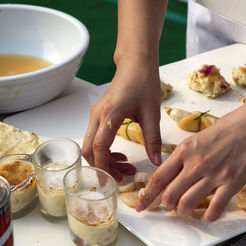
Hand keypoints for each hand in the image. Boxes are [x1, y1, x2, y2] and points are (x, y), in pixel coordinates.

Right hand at [82, 61, 162, 178]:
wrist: (136, 63)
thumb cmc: (144, 83)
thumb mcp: (152, 113)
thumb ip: (153, 139)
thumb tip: (157, 162)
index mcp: (110, 114)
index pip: (99, 147)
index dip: (104, 167)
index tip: (114, 181)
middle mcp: (97, 115)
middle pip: (89, 149)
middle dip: (102, 167)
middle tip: (122, 177)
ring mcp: (95, 114)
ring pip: (90, 145)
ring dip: (104, 160)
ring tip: (125, 167)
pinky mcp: (99, 114)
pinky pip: (95, 138)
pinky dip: (104, 150)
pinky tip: (120, 154)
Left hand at [136, 103, 245, 220]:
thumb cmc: (229, 126)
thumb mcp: (198, 137)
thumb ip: (186, 155)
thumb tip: (175, 172)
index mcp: (185, 150)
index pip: (159, 178)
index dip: (147, 195)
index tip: (141, 205)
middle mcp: (196, 163)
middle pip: (170, 195)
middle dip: (166, 206)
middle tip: (168, 207)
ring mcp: (214, 175)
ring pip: (187, 204)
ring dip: (183, 212)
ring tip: (185, 211)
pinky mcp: (231, 183)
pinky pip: (214, 208)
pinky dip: (208, 216)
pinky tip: (207, 216)